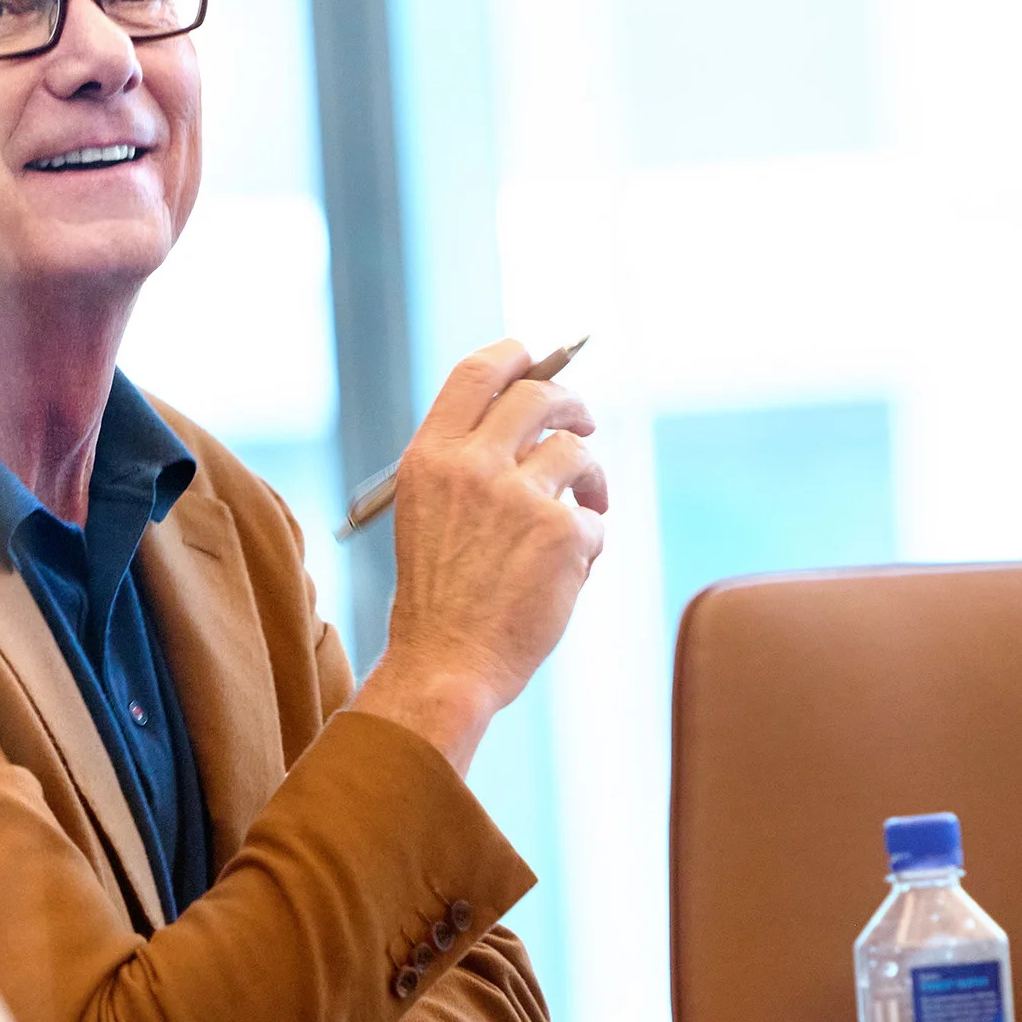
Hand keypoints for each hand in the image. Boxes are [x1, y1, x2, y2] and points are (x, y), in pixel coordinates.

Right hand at [350, 339, 609, 771]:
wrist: (444, 665)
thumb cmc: (440, 598)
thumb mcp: (429, 513)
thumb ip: (467, 463)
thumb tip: (530, 418)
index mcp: (429, 457)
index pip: (477, 373)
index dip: (514, 356)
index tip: (536, 357)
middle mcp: (471, 465)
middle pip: (539, 396)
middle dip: (571, 405)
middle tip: (583, 424)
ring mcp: (518, 497)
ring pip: (577, 453)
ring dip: (589, 478)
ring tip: (584, 509)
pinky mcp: (561, 532)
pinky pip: (592, 519)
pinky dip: (587, 543)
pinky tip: (565, 572)